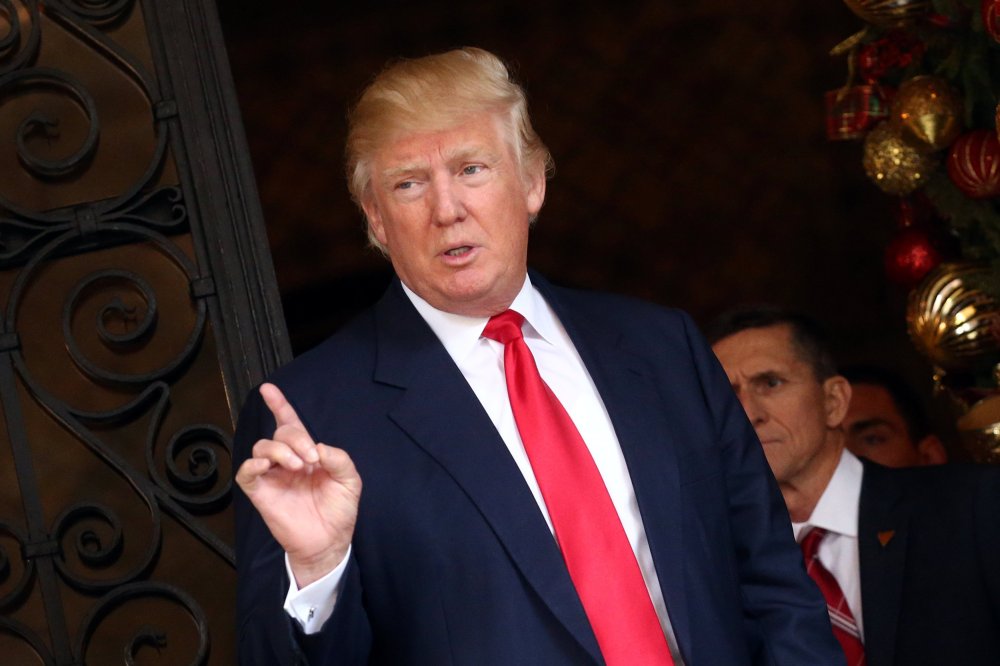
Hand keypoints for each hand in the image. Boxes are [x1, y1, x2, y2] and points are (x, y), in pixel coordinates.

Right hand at [235, 383, 361, 586]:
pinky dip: (254, 463)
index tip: (268, 389)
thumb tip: (317, 447)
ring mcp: (272, 476)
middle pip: (281, 432)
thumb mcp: (350, 480)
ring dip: (281, 449)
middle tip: (311, 458)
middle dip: (296, 438)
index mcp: (307, 453)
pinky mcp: (261, 492)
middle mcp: (287, 461)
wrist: (329, 541)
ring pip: (263, 446)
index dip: (280, 405)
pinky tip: (268, 464)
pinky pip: (247, 471)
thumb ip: (339, 458)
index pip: (290, 423)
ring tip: (298, 466)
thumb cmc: (339, 510)